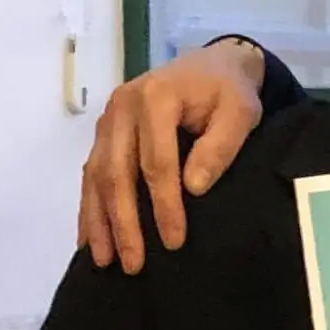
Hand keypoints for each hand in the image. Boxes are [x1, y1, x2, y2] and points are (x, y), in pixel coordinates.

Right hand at [80, 39, 267, 272]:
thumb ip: (220, 146)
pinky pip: (90, 173)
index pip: (156, 162)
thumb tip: (194, 188)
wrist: (211, 65)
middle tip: (134, 263)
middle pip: (118, 173)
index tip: (174, 241)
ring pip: (97, 176)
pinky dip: (89, 207)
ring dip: (100, 221)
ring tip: (104, 261)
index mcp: (156, 97)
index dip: (164, 205)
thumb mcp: (240, 112)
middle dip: (124, 223)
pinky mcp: (104, 133)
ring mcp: (108, 120)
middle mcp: (122, 107)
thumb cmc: (229, 92)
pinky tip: (89, 238)